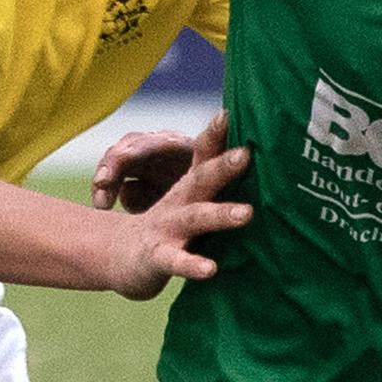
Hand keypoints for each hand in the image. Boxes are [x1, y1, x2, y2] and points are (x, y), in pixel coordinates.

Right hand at [102, 115, 250, 300]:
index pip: (204, 156)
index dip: (216, 135)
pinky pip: (175, 261)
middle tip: (246, 153)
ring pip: (194, 218)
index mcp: (189, 188)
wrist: (117, 255)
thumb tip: (264, 167)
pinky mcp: (157, 257)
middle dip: (223, 166)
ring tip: (247, 213)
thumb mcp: (191, 202)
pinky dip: (192, 264)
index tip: (231, 112)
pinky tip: (210, 269)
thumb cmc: (167, 226)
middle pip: (201, 179)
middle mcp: (179, 203)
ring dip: (220, 214)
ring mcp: (167, 229)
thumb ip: (217, 183)